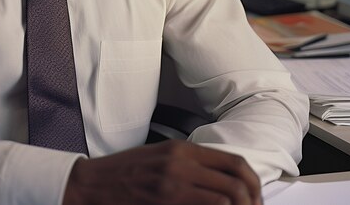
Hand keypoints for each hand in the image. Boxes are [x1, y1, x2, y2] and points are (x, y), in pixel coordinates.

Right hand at [62, 140, 261, 204]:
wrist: (93, 184)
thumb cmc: (125, 172)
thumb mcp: (160, 156)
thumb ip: (190, 164)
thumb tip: (222, 180)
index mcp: (182, 149)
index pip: (234, 163)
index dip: (253, 183)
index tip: (256, 199)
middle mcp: (181, 163)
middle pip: (237, 182)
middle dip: (253, 202)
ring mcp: (173, 184)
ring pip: (226, 199)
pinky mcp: (165, 201)